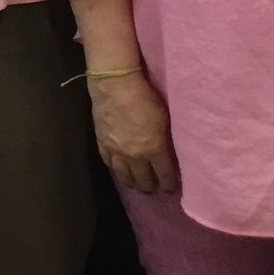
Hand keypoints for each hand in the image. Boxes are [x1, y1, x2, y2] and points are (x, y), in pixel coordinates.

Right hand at [88, 73, 177, 193]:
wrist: (115, 85)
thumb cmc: (145, 96)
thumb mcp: (164, 118)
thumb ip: (165, 138)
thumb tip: (168, 151)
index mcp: (154, 149)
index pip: (164, 174)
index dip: (169, 184)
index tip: (171, 188)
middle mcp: (135, 156)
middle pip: (144, 179)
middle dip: (151, 186)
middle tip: (154, 188)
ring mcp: (116, 152)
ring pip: (124, 176)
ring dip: (132, 182)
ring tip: (137, 185)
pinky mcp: (102, 144)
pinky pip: (109, 163)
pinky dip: (115, 169)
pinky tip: (119, 170)